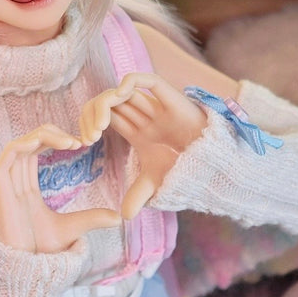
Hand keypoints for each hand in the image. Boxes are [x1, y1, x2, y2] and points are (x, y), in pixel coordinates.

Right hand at [0, 124, 120, 252]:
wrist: (25, 264)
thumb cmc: (41, 249)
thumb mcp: (74, 228)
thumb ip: (93, 218)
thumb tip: (119, 219)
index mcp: (29, 185)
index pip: (39, 148)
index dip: (57, 140)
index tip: (82, 143)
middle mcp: (16, 179)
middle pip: (30, 141)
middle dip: (53, 134)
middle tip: (78, 140)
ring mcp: (7, 182)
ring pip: (21, 144)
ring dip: (43, 136)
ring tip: (69, 142)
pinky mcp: (0, 186)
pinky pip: (7, 155)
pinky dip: (23, 144)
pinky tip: (41, 143)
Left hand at [79, 73, 206, 218]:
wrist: (214, 165)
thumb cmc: (188, 170)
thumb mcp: (156, 184)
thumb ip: (138, 195)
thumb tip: (124, 216)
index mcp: (136, 131)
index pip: (104, 115)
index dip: (89, 123)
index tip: (83, 142)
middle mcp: (143, 115)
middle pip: (108, 102)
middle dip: (91, 114)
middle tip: (88, 137)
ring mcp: (156, 106)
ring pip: (121, 91)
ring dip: (103, 104)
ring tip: (98, 128)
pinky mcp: (171, 99)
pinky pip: (147, 80)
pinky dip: (129, 82)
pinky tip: (119, 97)